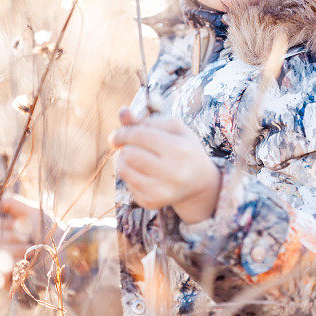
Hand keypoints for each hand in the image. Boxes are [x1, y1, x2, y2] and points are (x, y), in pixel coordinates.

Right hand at [0, 194, 65, 290]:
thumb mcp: (32, 212)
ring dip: (12, 251)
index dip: (3, 225)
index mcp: (2, 234)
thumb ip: (11, 204)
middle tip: (27, 238)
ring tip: (29, 249)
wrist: (67, 249)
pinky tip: (23, 262)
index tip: (21, 224)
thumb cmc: (49, 230)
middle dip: (10, 237)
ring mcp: (2, 269)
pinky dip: (10, 268)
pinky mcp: (8, 284)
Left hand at [109, 108, 221, 224]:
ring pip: (123, 170)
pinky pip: (127, 184)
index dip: (123, 132)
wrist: (199, 182)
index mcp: (179, 150)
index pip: (140, 136)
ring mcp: (162, 191)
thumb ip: (146, 120)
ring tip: (133, 157)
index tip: (117, 134)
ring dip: (122, 160)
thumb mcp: (172, 129)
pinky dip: (130, 175)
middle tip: (128, 146)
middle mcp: (172, 173)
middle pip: (129, 155)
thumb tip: (122, 112)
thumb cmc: (184, 148)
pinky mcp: (152, 202)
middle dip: (124, 147)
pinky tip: (143, 173)